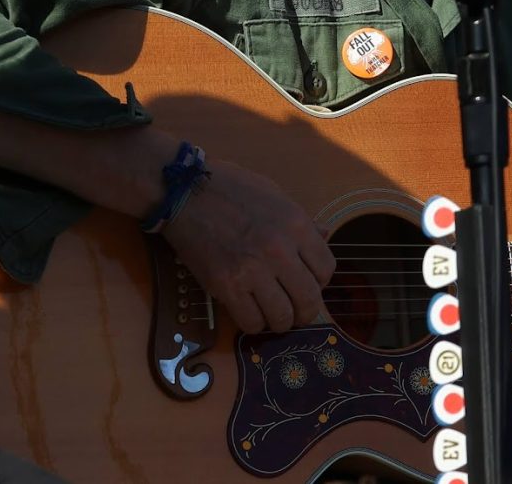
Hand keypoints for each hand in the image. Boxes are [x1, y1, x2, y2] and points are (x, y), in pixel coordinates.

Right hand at [160, 154, 337, 335]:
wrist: (185, 191)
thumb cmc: (230, 189)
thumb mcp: (274, 196)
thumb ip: (301, 220)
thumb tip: (325, 235)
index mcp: (295, 224)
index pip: (327, 270)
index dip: (319, 282)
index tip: (307, 282)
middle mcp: (278, 249)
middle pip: (309, 300)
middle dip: (305, 311)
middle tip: (294, 310)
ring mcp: (252, 270)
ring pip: (282, 318)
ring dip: (279, 321)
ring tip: (270, 312)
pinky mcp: (225, 286)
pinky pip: (251, 322)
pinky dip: (253, 323)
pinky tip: (248, 309)